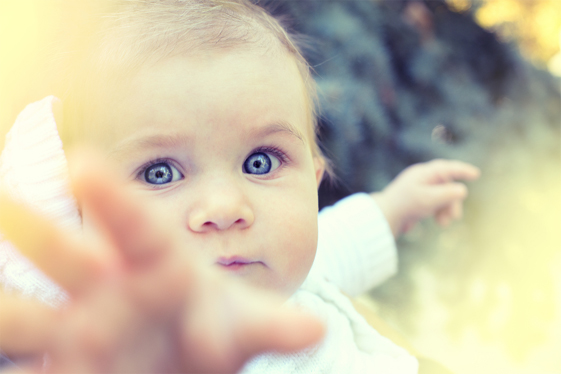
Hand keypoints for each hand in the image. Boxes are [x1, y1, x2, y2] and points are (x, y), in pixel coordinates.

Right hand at [0, 153, 323, 373]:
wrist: (188, 356)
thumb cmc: (214, 331)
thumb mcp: (242, 330)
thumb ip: (273, 327)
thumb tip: (314, 327)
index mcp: (157, 263)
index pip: (136, 225)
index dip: (113, 197)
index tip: (84, 162)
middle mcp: (112, 284)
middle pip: (70, 255)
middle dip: (44, 234)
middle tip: (7, 205)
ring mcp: (81, 321)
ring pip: (37, 301)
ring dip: (15, 297)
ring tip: (0, 281)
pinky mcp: (65, 360)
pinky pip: (31, 348)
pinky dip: (18, 339)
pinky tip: (9, 340)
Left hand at [371, 159, 479, 236]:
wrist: (386, 218)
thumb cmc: (406, 206)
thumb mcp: (429, 199)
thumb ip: (448, 194)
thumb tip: (463, 190)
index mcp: (423, 174)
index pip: (447, 168)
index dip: (462, 170)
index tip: (476, 174)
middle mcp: (422, 179)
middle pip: (447, 185)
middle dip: (453, 201)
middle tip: (455, 217)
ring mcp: (420, 190)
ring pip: (443, 196)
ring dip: (447, 209)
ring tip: (444, 223)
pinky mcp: (418, 201)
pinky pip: (436, 204)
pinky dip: (440, 212)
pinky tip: (439, 222)